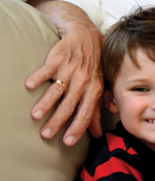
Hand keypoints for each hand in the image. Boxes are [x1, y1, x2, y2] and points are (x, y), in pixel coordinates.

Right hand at [25, 0, 103, 144]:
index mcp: (94, 90)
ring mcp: (70, 70)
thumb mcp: (99, 87)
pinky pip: (46, 69)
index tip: (68, 142)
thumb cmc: (92, 67)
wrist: (86, 37)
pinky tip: (29, 86)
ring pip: (57, 90)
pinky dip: (38, 77)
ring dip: (46, 103)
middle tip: (46, 134)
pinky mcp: (58, 59)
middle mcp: (83, 81)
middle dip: (58, 121)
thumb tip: (96, 133)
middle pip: (69, 105)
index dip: (78, 128)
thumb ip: (97, 110)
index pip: (86, 113)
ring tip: (36, 116)